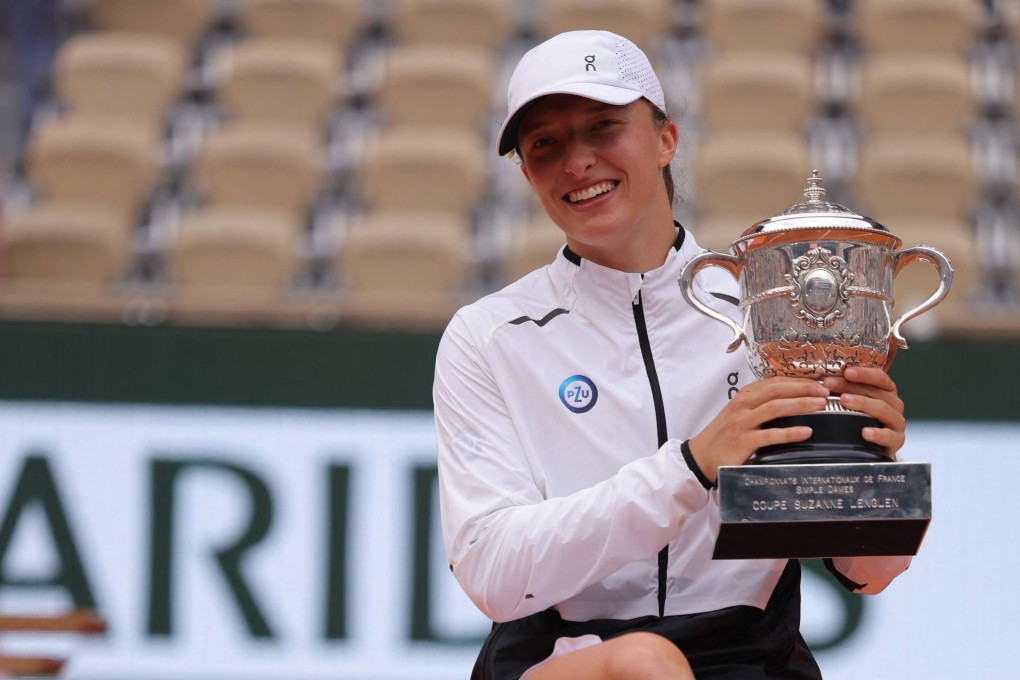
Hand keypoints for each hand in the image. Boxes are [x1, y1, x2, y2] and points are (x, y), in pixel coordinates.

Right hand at [688, 377, 829, 484]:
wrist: (701, 456)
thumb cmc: (723, 435)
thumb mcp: (739, 413)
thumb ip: (759, 405)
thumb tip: (790, 399)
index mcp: (744, 396)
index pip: (774, 382)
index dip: (798, 380)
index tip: (817, 381)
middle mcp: (743, 405)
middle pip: (777, 390)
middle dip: (804, 388)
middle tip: (825, 390)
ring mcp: (742, 423)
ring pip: (776, 408)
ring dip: (801, 404)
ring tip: (821, 405)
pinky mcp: (743, 441)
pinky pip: (770, 435)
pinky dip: (790, 433)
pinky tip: (806, 432)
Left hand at [821, 366, 905, 458]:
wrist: (876, 446)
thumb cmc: (863, 419)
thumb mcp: (856, 402)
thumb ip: (845, 390)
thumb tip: (824, 379)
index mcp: (886, 390)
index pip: (878, 376)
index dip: (863, 373)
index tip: (845, 371)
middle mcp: (894, 404)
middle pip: (874, 391)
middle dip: (850, 386)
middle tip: (830, 384)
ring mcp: (897, 422)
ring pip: (882, 409)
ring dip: (862, 403)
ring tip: (843, 400)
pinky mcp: (897, 440)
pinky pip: (889, 436)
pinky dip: (877, 434)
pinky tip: (864, 432)